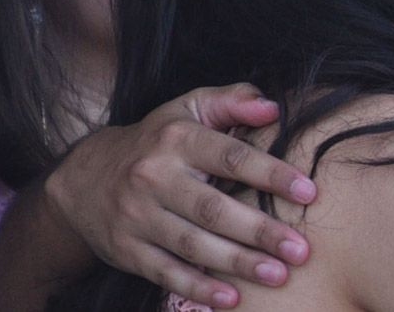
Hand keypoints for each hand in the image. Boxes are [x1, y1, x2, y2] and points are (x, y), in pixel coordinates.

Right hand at [44, 83, 315, 307]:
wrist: (83, 177)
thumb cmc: (158, 139)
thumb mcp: (189, 107)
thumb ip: (233, 101)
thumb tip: (274, 107)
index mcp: (178, 139)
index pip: (231, 157)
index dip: (271, 174)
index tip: (309, 192)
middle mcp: (155, 177)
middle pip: (213, 208)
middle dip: (260, 231)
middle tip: (300, 249)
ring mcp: (138, 216)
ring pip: (193, 245)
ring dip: (237, 263)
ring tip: (278, 275)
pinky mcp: (126, 250)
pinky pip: (165, 272)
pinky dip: (197, 289)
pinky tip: (230, 299)